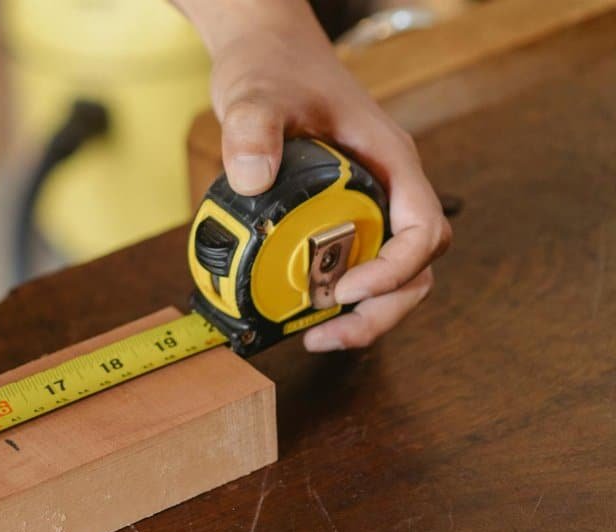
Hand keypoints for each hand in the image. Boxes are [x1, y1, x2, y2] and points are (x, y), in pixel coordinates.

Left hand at [174, 0, 451, 349]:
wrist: (266, 53)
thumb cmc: (275, 67)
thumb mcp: (258, 95)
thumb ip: (253, 130)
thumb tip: (252, 178)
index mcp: (388, 161)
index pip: (423, 229)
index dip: (395, 270)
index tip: (348, 289)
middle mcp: (387, 187)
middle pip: (416, 267)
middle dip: (383, 309)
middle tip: (331, 333)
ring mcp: (367, 202)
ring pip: (392, 274)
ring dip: (365, 313)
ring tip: (316, 334)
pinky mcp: (340, 214)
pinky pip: (355, 263)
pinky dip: (337, 295)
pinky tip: (302, 308)